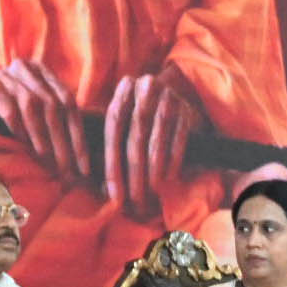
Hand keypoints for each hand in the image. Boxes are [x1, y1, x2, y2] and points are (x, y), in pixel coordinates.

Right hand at [0, 57, 95, 192]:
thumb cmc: (2, 101)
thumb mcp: (31, 99)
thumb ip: (53, 113)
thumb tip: (79, 152)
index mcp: (43, 71)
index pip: (70, 104)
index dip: (79, 135)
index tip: (84, 165)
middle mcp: (28, 69)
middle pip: (54, 107)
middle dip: (64, 142)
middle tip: (69, 170)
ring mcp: (8, 76)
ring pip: (34, 108)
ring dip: (43, 139)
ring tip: (50, 163)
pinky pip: (9, 112)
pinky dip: (20, 131)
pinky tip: (26, 149)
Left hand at [101, 68, 199, 221]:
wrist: (171, 93)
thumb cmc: (136, 115)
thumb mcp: (121, 118)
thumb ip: (109, 143)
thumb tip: (98, 187)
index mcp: (123, 90)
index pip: (113, 129)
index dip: (112, 163)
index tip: (114, 192)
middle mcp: (145, 89)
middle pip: (136, 136)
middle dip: (134, 171)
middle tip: (135, 197)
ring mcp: (168, 97)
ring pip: (158, 138)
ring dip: (154, 168)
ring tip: (151, 189)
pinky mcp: (187, 108)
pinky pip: (180, 138)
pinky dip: (173, 159)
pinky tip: (169, 177)